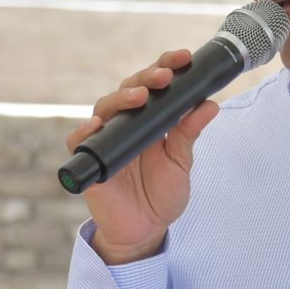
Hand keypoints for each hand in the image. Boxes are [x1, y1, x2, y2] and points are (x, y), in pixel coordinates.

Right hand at [71, 50, 218, 264]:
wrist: (145, 231)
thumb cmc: (161, 194)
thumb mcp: (181, 161)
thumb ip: (190, 132)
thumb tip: (210, 103)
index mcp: (148, 119)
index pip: (154, 84)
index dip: (166, 66)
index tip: (184, 57)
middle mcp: (125, 124)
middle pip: (128, 89)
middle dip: (146, 77)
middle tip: (164, 76)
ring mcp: (105, 140)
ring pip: (105, 108)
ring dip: (121, 99)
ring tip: (140, 96)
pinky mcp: (90, 161)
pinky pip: (79, 141)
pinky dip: (85, 131)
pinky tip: (97, 125)